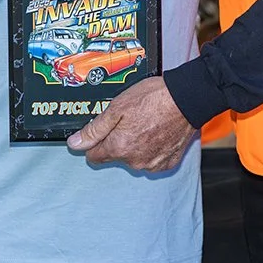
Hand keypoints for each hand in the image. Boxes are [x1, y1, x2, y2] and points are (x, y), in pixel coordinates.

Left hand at [67, 76, 194, 171]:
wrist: (187, 99)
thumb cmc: (154, 98)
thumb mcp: (117, 106)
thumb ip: (94, 129)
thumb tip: (75, 143)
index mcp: (119, 148)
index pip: (94, 156)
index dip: (95, 142)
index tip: (103, 130)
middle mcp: (134, 161)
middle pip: (115, 155)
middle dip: (118, 140)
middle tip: (129, 119)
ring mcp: (152, 163)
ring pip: (134, 157)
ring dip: (136, 144)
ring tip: (146, 123)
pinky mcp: (168, 162)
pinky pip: (152, 159)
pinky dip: (152, 148)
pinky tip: (157, 131)